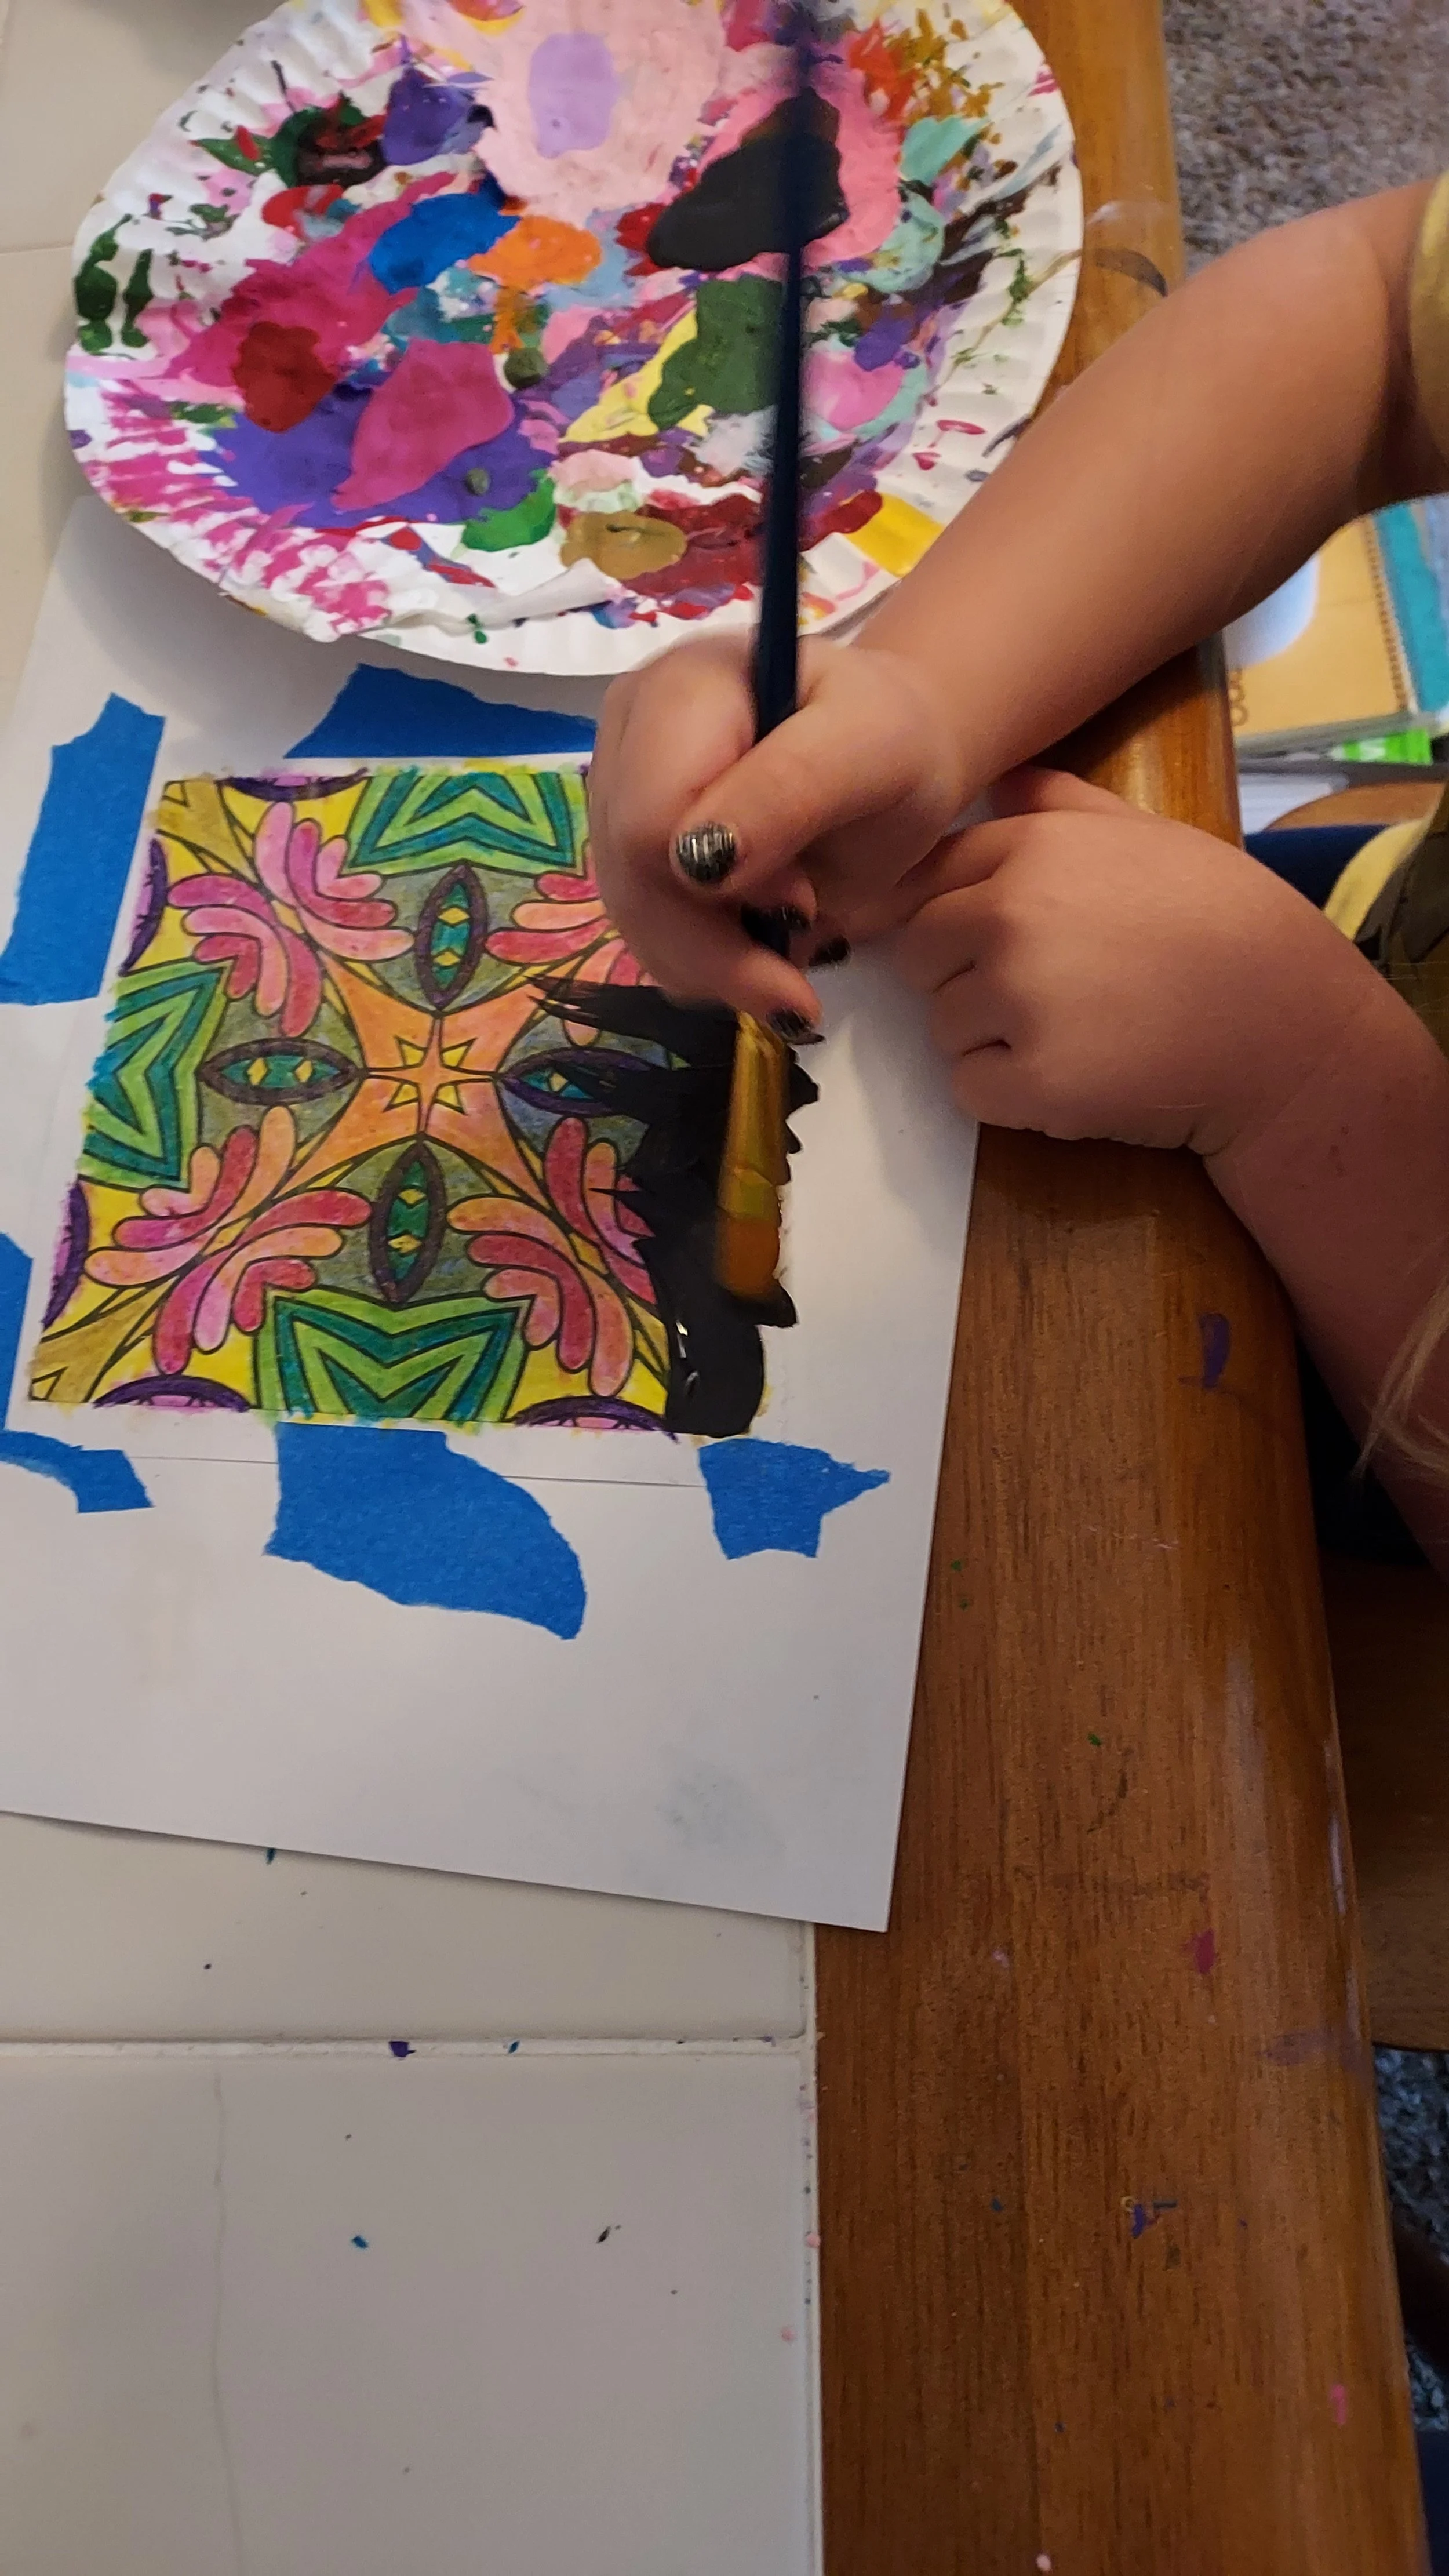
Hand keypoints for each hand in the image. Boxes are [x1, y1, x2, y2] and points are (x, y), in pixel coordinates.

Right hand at [589, 631, 966, 1027]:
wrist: (888, 752)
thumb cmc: (890, 739)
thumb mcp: (872, 748)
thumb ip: (789, 789)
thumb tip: (698, 863)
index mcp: (679, 690)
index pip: (648, 821)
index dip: (717, 886)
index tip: (805, 908)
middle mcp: (627, 740)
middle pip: (631, 879)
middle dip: (716, 952)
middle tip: (797, 987)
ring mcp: (618, 800)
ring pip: (631, 921)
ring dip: (711, 971)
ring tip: (786, 974)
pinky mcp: (627, 854)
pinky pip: (643, 938)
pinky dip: (703, 970)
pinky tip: (757, 955)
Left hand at [891, 768, 1394, 1156]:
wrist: (1288, 1026)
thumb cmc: (1226, 923)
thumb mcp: (1152, 835)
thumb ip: (1064, 806)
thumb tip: (1002, 779)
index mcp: (1035, 848)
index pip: (926, 878)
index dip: (948, 913)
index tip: (988, 940)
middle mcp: (1012, 916)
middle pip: (919, 954)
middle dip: (963, 975)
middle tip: (1048, 991)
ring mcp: (1019, 1001)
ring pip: (943, 1027)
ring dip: (989, 1038)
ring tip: (1077, 1031)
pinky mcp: (1033, 1082)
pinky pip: (971, 1088)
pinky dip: (1009, 1094)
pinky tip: (1077, 1075)